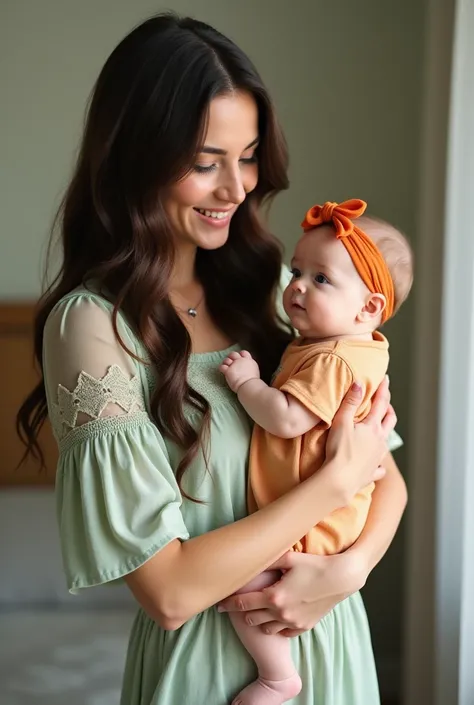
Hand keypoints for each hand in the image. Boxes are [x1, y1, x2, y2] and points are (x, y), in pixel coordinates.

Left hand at [218, 551, 366, 636]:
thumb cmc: (315, 564)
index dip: (228, 605)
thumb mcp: (289, 558)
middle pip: (251, 620)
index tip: (218, 604)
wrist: (342, 578)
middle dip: (243, 613)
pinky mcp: (304, 627)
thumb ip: (267, 559)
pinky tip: (277, 615)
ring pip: (266, 629)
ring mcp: (293, 623)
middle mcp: (281, 613)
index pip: (242, 604)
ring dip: (259, 621)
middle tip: (238, 606)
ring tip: (258, 610)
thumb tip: (249, 558)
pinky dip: (277, 626)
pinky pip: (283, 634)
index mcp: (274, 596)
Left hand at [219, 350, 259, 392]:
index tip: (239, 359)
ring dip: (226, 363)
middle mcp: (241, 360)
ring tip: (227, 367)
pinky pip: (222, 366)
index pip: (244, 352)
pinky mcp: (228, 371)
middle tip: (231, 362)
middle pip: (234, 354)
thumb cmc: (253, 381)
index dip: (240, 355)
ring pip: (227, 359)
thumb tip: (247, 369)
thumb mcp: (254, 371)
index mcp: (249, 360)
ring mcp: (234, 365)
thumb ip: (249, 367)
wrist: (249, 385)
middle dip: (231, 357)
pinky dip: (222, 368)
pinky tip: (223, 371)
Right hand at [322, 377, 395, 502]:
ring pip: (387, 441)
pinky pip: (379, 468)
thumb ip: (350, 402)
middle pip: (390, 421)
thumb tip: (359, 383)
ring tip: (380, 427)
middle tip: (385, 401)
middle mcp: (380, 441)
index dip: (383, 390)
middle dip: (389, 409)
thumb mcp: (342, 422)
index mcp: (373, 428)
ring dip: (385, 431)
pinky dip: (378, 464)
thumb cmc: (339, 450)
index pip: (381, 403)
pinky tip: (376, 464)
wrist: (339, 480)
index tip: (385, 379)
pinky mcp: (372, 473)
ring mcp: (377, 458)